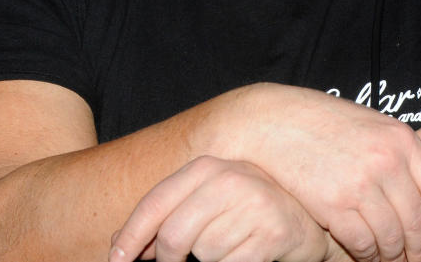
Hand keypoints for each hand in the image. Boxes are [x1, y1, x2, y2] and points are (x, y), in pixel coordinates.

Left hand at [110, 156, 338, 261]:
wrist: (303, 220)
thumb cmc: (243, 213)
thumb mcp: (203, 204)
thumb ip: (166, 217)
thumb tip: (119, 243)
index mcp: (206, 167)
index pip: (155, 203)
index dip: (130, 237)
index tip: (116, 260)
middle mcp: (228, 178)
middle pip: (173, 237)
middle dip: (168, 261)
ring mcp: (253, 203)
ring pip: (202, 255)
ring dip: (209, 261)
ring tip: (231, 245)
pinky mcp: (272, 232)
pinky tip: (248, 253)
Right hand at [206, 85, 420, 261]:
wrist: (276, 122)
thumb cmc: (326, 121)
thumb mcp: (373, 123)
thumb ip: (408, 137)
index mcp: (402, 140)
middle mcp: (388, 162)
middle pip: (418, 224)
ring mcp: (362, 185)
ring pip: (391, 240)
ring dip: (393, 258)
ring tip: (390, 261)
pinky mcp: (335, 206)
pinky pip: (362, 245)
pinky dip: (367, 256)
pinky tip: (365, 255)